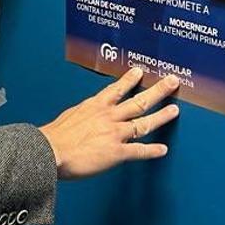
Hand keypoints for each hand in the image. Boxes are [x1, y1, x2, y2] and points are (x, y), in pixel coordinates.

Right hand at [38, 68, 180, 179]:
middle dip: (158, 91)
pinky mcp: (116, 152)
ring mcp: (115, 134)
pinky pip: (139, 151)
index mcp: (95, 106)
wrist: (50, 151)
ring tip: (174, 111)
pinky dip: (152, 151)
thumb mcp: (69, 116)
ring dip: (161, 116)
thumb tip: (83, 117)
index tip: (139, 72)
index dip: (130, 80)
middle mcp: (109, 117)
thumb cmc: (54, 137)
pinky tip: (162, 150)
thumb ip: (81, 115)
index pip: (116, 89)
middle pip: (138, 101)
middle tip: (172, 81)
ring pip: (144, 123)